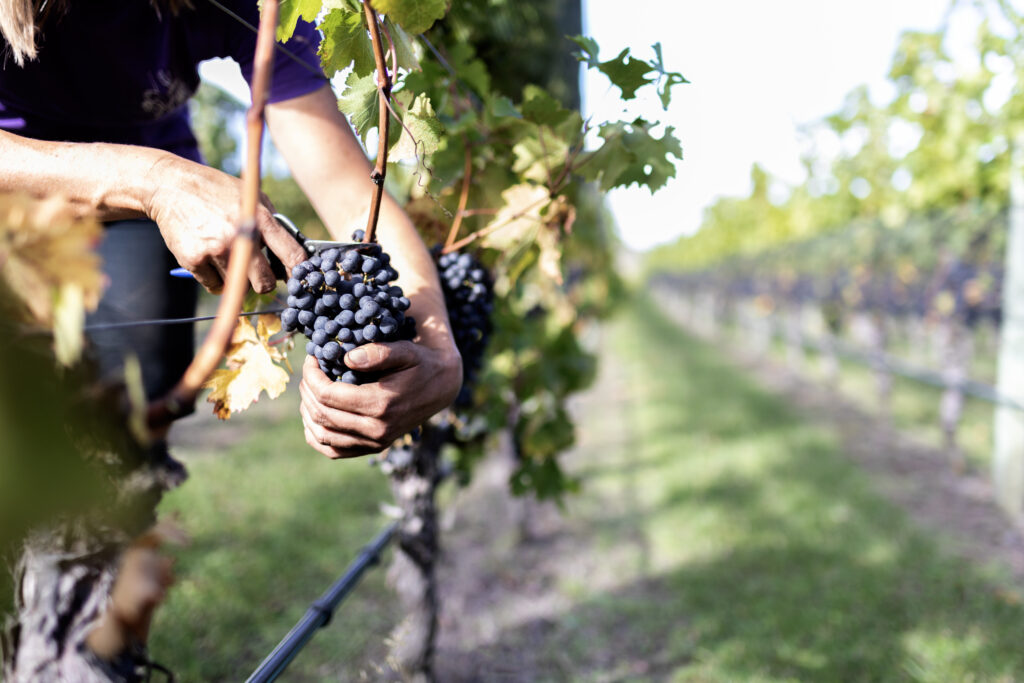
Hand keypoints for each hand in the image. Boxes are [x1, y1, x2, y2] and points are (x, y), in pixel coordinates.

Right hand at [144, 154, 306, 293]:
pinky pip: (214, 286)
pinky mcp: (194, 260)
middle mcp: (240, 236)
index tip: (295, 277)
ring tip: (227, 256)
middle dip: (264, 282)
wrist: (171, 186)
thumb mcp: (253, 196)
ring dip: (236, 278)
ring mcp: (216, 250)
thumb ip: (274, 224)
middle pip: (265, 283)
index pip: (293, 256)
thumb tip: (294, 256)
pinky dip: (215, 279)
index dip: (297, 272)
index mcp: (260, 219)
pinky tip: (209, 258)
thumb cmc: (218, 192)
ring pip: (239, 287)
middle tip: (259, 274)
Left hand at [298, 341, 462, 458]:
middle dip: (308, 389)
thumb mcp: (406, 350)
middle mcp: (376, 430)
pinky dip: (316, 435)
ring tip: (309, 389)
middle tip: (309, 370)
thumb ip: (378, 353)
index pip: (328, 395)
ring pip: (322, 434)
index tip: (312, 358)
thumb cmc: (421, 364)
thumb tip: (347, 358)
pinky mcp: (372, 449)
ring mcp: (374, 443)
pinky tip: (313, 416)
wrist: (441, 387)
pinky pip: (333, 450)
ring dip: (308, 411)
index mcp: (381, 404)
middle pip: (322, 414)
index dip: (312, 376)